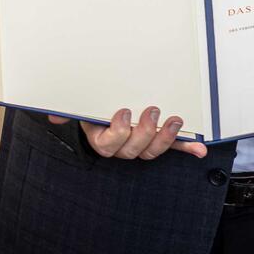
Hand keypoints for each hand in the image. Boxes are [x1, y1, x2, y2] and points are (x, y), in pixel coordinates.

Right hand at [47, 107, 206, 158]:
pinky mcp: (159, 138)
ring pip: (152, 151)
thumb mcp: (81, 103)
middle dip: (144, 132)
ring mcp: (142, 142)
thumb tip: (54, 115)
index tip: (123, 112)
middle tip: (151, 111)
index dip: (117, 132)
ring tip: (174, 120)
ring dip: (166, 138)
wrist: (106, 102)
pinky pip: (173, 147)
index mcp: (102, 138)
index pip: (108, 144)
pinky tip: (199, 149)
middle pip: (132, 150)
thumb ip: (68, 108)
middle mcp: (122, 144)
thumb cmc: (95, 104)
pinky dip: (187, 148)